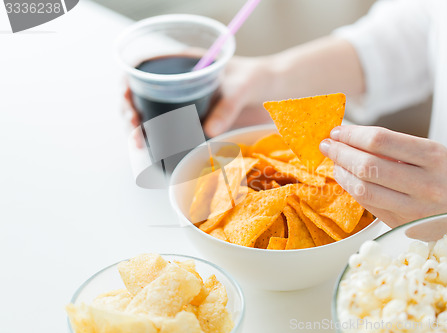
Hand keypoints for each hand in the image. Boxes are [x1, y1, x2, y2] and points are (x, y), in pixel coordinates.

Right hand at [122, 56, 273, 137]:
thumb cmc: (257, 79)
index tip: (126, 98)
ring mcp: (183, 104)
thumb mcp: (243, 87)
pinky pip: (167, 131)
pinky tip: (151, 152)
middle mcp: (177, 84)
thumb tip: (208, 131)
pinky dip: (156, 140)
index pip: (143, 69)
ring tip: (138, 144)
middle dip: (129, 111)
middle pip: (140, 95)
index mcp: (183, 64)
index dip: (127, 82)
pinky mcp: (192, 123)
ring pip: (149, 115)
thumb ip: (227, 106)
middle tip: (134, 130)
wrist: (275, 92)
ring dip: (139, 129)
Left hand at [319, 125, 446, 226]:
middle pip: (367, 166)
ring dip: (341, 173)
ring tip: (334, 162)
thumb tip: (348, 138)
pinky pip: (368, 206)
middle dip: (340, 153)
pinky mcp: (404, 226)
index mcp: (433, 157)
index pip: (380, 141)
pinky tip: (346, 179)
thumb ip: (392, 147)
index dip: (352, 134)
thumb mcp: (430, 151)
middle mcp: (426, 185)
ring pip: (363, 190)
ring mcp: (415, 210)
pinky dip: (352, 189)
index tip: (337, 131)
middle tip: (327, 145)